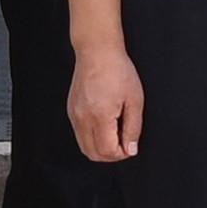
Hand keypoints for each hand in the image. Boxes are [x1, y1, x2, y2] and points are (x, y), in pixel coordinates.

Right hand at [66, 43, 145, 165]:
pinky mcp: (71, 111)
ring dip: (100, 148)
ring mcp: (74, 115)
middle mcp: (83, 118)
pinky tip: (104, 125)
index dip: (121, 154)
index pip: (107, 151)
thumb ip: (133, 128)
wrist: (97, 52)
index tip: (129, 147)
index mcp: (100, 115)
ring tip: (114, 134)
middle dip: (110, 155)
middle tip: (123, 144)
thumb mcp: (135, 100)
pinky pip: (79, 134)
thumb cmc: (117, 70)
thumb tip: (130, 149)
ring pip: (84, 147)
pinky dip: (92, 138)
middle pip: (92, 154)